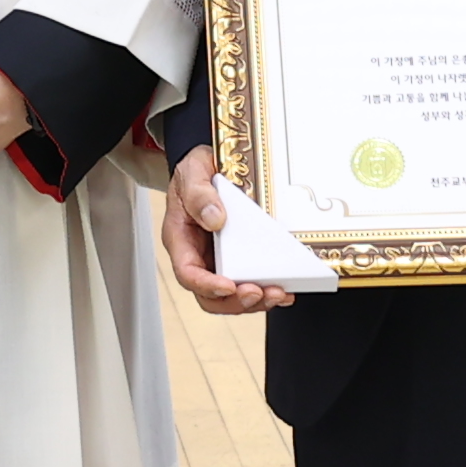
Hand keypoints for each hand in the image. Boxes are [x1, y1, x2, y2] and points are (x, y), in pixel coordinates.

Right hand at [158, 144, 286, 315]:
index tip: (228, 286)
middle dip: (236, 301)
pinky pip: (249, 282)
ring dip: (255, 300)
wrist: (209, 165)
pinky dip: (267, 291)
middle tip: (259, 292)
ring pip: (231, 296)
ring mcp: (218, 260)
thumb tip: (215, 218)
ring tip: (278, 293)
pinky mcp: (237, 259)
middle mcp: (198, 256)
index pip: (187, 273)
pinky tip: (285, 290)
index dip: (207, 285)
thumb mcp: (192, 173)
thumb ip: (199, 195)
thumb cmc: (195, 171)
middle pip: (210, 295)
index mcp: (180, 239)